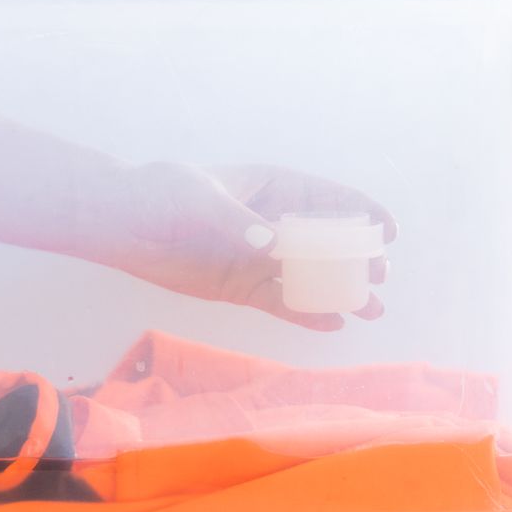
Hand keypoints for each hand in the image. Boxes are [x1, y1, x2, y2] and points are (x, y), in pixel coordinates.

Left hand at [80, 163, 396, 330]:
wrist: (124, 226)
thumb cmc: (163, 196)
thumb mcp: (203, 202)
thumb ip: (240, 223)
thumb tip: (274, 243)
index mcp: (273, 187)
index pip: (328, 198)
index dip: (362, 212)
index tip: (388, 230)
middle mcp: (274, 222)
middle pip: (327, 241)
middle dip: (358, 258)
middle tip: (380, 277)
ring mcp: (260, 256)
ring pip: (310, 275)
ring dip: (340, 291)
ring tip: (370, 310)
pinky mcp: (242, 285)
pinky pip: (282, 301)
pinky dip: (306, 312)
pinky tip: (332, 324)